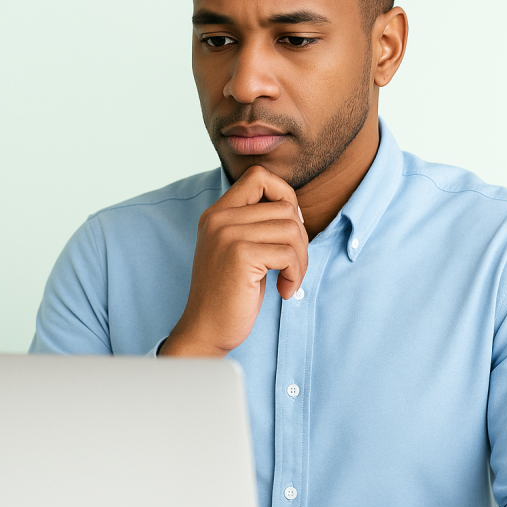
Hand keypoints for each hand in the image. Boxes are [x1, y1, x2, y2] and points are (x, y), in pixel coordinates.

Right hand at [160, 165, 308, 356]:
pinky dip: (295, 274)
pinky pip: (288, 253)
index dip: (284, 196)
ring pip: (291, 228)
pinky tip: (284, 290)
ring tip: (289, 279)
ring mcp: (228, 235)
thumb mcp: (237, 250)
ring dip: (301, 259)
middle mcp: (219, 218)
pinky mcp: (240, 255)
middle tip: (292, 265)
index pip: (259, 176)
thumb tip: (295, 208)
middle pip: (284, 205)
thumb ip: (255, 224)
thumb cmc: (228, 295)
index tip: (288, 230)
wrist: (205, 330)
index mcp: (217, 213)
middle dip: (300, 237)